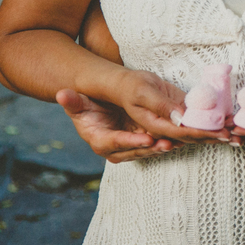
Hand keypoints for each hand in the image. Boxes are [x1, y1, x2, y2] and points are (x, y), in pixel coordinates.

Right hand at [57, 88, 174, 162]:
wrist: (100, 105)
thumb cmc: (88, 104)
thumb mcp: (80, 102)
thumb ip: (73, 101)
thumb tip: (62, 94)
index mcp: (99, 140)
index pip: (116, 143)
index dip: (131, 141)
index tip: (146, 138)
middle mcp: (116, 149)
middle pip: (136, 150)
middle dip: (151, 148)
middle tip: (167, 143)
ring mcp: (131, 147)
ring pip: (149, 149)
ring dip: (163, 147)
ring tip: (177, 141)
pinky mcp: (143, 143)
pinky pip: (157, 144)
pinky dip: (170, 141)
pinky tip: (182, 137)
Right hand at [113, 69, 233, 144]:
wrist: (129, 84)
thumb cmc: (133, 87)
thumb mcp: (144, 93)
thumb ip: (161, 106)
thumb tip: (180, 118)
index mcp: (157, 126)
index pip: (183, 133)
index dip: (203, 133)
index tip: (221, 134)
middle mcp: (167, 128)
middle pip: (193, 135)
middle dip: (215, 136)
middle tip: (237, 136)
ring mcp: (175, 121)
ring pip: (198, 129)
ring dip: (217, 130)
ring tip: (238, 131)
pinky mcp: (180, 113)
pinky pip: (197, 119)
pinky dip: (212, 120)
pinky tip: (228, 119)